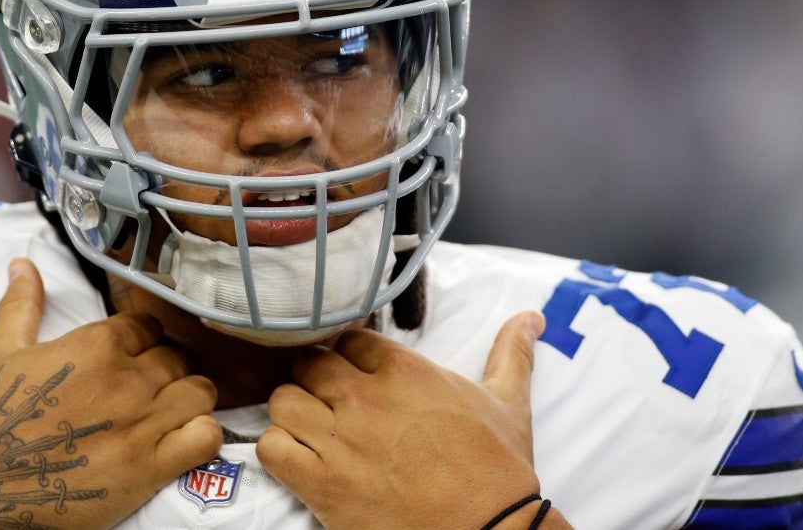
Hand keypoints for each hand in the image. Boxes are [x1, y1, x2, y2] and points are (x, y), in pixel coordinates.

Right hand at [0, 258, 221, 528]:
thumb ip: (20, 305)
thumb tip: (23, 265)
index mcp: (97, 344)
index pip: (150, 326)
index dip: (145, 341)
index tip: (136, 356)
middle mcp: (126, 378)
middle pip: (177, 358)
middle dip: (168, 371)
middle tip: (151, 390)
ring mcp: (142, 423)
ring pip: (201, 392)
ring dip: (192, 400)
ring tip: (174, 412)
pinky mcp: (151, 467)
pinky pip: (205, 438)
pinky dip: (203, 437)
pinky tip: (183, 440)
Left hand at [258, 311, 562, 529]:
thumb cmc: (498, 470)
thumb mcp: (508, 402)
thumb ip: (511, 353)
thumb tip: (530, 318)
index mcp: (405, 370)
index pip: (348, 338)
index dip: (348, 355)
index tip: (355, 373)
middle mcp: (366, 398)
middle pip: (308, 364)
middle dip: (314, 380)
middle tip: (329, 402)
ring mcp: (341, 441)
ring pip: (282, 401)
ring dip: (291, 412)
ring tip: (309, 429)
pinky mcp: (323, 485)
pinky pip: (272, 449)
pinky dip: (277, 451)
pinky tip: (299, 460)